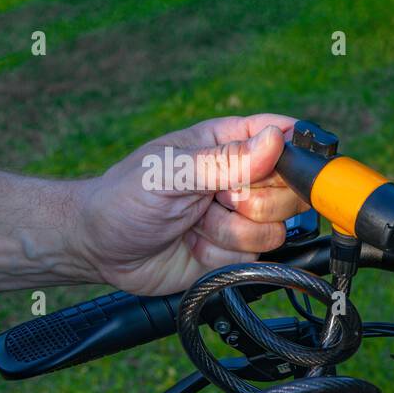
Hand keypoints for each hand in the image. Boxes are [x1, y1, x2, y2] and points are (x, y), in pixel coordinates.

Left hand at [75, 113, 307, 294]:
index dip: (293, 151)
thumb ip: (224, 160)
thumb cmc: (124, 197)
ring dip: (230, 233)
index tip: (274, 167)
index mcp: (229, 143)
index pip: (286, 135)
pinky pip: (258, 257)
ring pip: (276, 228)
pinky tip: (196, 244)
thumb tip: (276, 140)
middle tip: (213, 200)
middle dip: (253, 203)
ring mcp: (243, 216)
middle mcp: (243, 178)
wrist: (101, 249)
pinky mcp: (239, 250)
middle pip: (291, 190)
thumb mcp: (170, 172)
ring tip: (195, 223)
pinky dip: (222, 256)